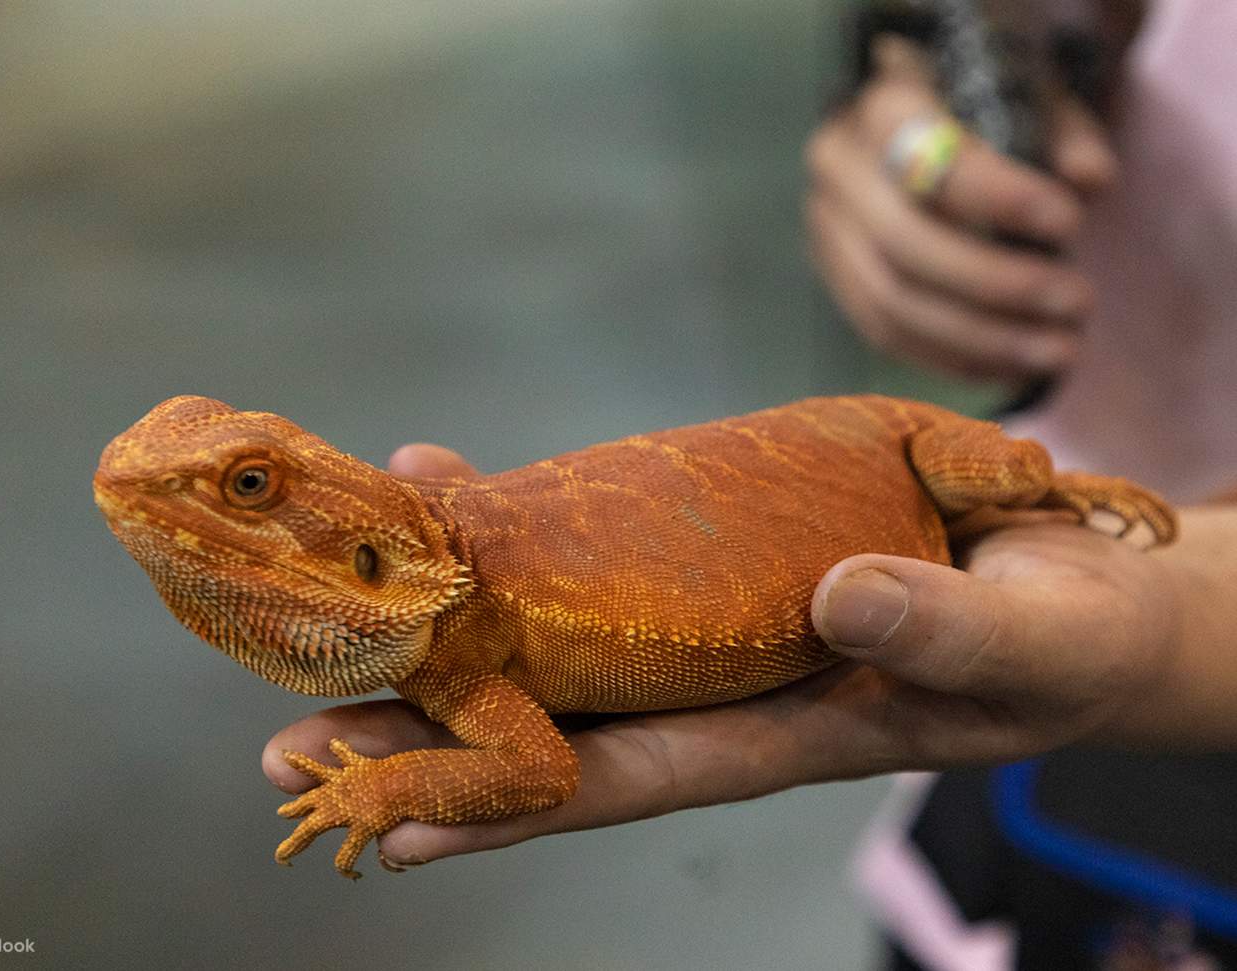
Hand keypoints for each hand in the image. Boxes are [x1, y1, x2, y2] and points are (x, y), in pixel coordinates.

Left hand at [262, 445, 1228, 868]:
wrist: (1078, 584)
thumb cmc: (1061, 635)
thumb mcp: (1022, 643)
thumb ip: (943, 635)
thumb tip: (848, 602)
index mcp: (783, 731)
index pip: (626, 779)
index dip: (509, 807)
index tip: (391, 826)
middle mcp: (721, 683)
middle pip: (555, 722)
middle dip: (431, 741)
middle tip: (296, 745)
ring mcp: (711, 620)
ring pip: (562, 635)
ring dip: (450, 630)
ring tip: (336, 610)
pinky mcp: (718, 558)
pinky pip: (601, 545)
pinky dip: (519, 522)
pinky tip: (447, 485)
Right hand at [804, 35, 1118, 380]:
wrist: (915, 128)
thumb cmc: (983, 108)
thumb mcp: (1029, 97)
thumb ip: (1063, 133)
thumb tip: (1091, 181)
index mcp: (882, 109)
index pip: (932, 163)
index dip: (1001, 200)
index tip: (1071, 224)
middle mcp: (838, 170)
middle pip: (905, 249)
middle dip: (999, 285)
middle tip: (1077, 302)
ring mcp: (826, 232)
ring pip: (892, 305)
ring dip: (982, 339)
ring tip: (1060, 349)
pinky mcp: (835, 280)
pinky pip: (886, 336)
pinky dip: (952, 359)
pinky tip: (1013, 367)